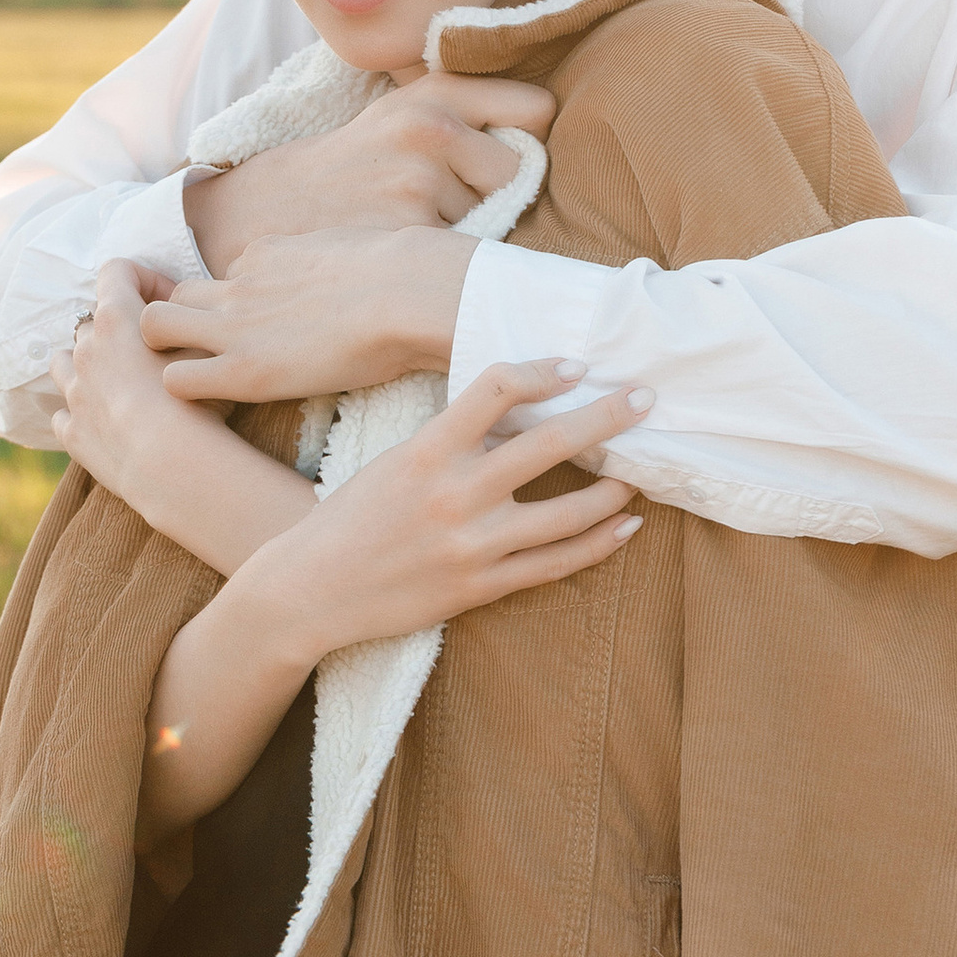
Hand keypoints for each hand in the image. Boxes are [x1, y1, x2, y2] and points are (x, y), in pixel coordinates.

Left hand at [37, 263, 197, 502]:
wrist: (170, 467)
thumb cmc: (194, 402)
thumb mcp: (207, 348)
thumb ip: (189, 324)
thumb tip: (185, 321)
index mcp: (116, 320)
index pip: (117, 270)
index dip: (145, 279)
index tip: (170, 305)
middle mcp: (86, 350)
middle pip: (95, 321)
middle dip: (123, 329)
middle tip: (158, 352)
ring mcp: (73, 392)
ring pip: (65, 361)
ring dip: (90, 365)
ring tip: (124, 384)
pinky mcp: (72, 432)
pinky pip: (66, 412)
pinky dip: (84, 411)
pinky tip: (110, 422)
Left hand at [144, 226, 477, 403]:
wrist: (412, 292)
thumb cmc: (406, 275)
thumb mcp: (354, 251)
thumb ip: (328, 264)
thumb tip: (343, 273)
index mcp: (266, 253)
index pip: (224, 277)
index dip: (229, 306)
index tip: (251, 331)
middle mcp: (239, 284)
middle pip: (175, 295)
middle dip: (177, 322)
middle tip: (200, 358)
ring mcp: (234, 324)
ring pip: (153, 326)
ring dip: (164, 350)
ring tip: (194, 382)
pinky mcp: (244, 369)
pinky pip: (176, 378)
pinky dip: (182, 390)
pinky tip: (212, 408)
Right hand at [185, 72, 557, 273]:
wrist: (269, 211)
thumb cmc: (354, 167)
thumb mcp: (401, 112)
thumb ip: (470, 111)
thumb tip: (550, 132)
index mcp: (436, 90)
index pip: (538, 109)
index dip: (527, 139)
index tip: (499, 155)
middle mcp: (432, 126)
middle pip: (522, 171)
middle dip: (497, 191)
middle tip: (446, 199)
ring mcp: (420, 180)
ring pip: (495, 216)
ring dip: (468, 228)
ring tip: (414, 222)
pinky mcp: (409, 232)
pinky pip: (465, 253)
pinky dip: (447, 259)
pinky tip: (406, 249)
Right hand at [238, 362, 653, 668]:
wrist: (310, 590)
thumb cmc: (350, 519)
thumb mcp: (392, 461)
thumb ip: (450, 440)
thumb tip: (515, 416)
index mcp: (426, 449)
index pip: (496, 387)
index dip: (544, 370)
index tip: (577, 366)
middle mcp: (454, 494)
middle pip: (551, 442)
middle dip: (608, 416)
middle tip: (646, 397)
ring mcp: (472, 544)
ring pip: (567, 513)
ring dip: (613, 488)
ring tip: (639, 472)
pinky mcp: (480, 587)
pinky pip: (555, 565)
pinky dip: (598, 544)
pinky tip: (626, 528)